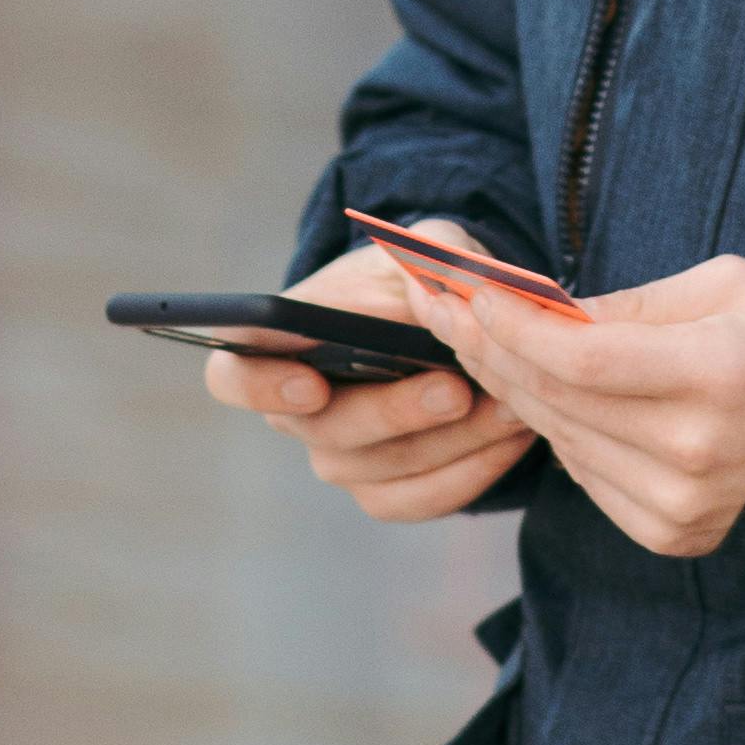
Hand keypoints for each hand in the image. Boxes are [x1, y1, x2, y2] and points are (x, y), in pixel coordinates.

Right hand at [203, 241, 541, 524]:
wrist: (454, 325)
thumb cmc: (418, 279)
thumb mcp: (428, 245)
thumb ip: (430, 251)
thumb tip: (425, 292)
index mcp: (278, 344)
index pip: (231, 375)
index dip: (258, 385)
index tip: (311, 383)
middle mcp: (296, 411)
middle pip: (324, 430)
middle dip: (393, 412)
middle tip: (455, 390)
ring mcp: (340, 457)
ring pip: (381, 470)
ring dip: (451, 441)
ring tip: (510, 406)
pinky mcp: (385, 491)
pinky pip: (421, 498)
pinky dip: (472, 471)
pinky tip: (513, 437)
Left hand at [383, 248, 744, 562]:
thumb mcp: (724, 287)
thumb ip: (632, 304)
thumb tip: (542, 312)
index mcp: (717, 375)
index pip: (583, 355)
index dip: (516, 324)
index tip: (472, 291)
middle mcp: (695, 451)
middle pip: (559, 398)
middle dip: (491, 347)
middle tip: (442, 306)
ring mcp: (680, 504)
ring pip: (561, 437)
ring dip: (510, 388)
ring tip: (473, 341)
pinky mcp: (667, 532)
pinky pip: (583, 473)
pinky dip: (555, 430)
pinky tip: (534, 393)